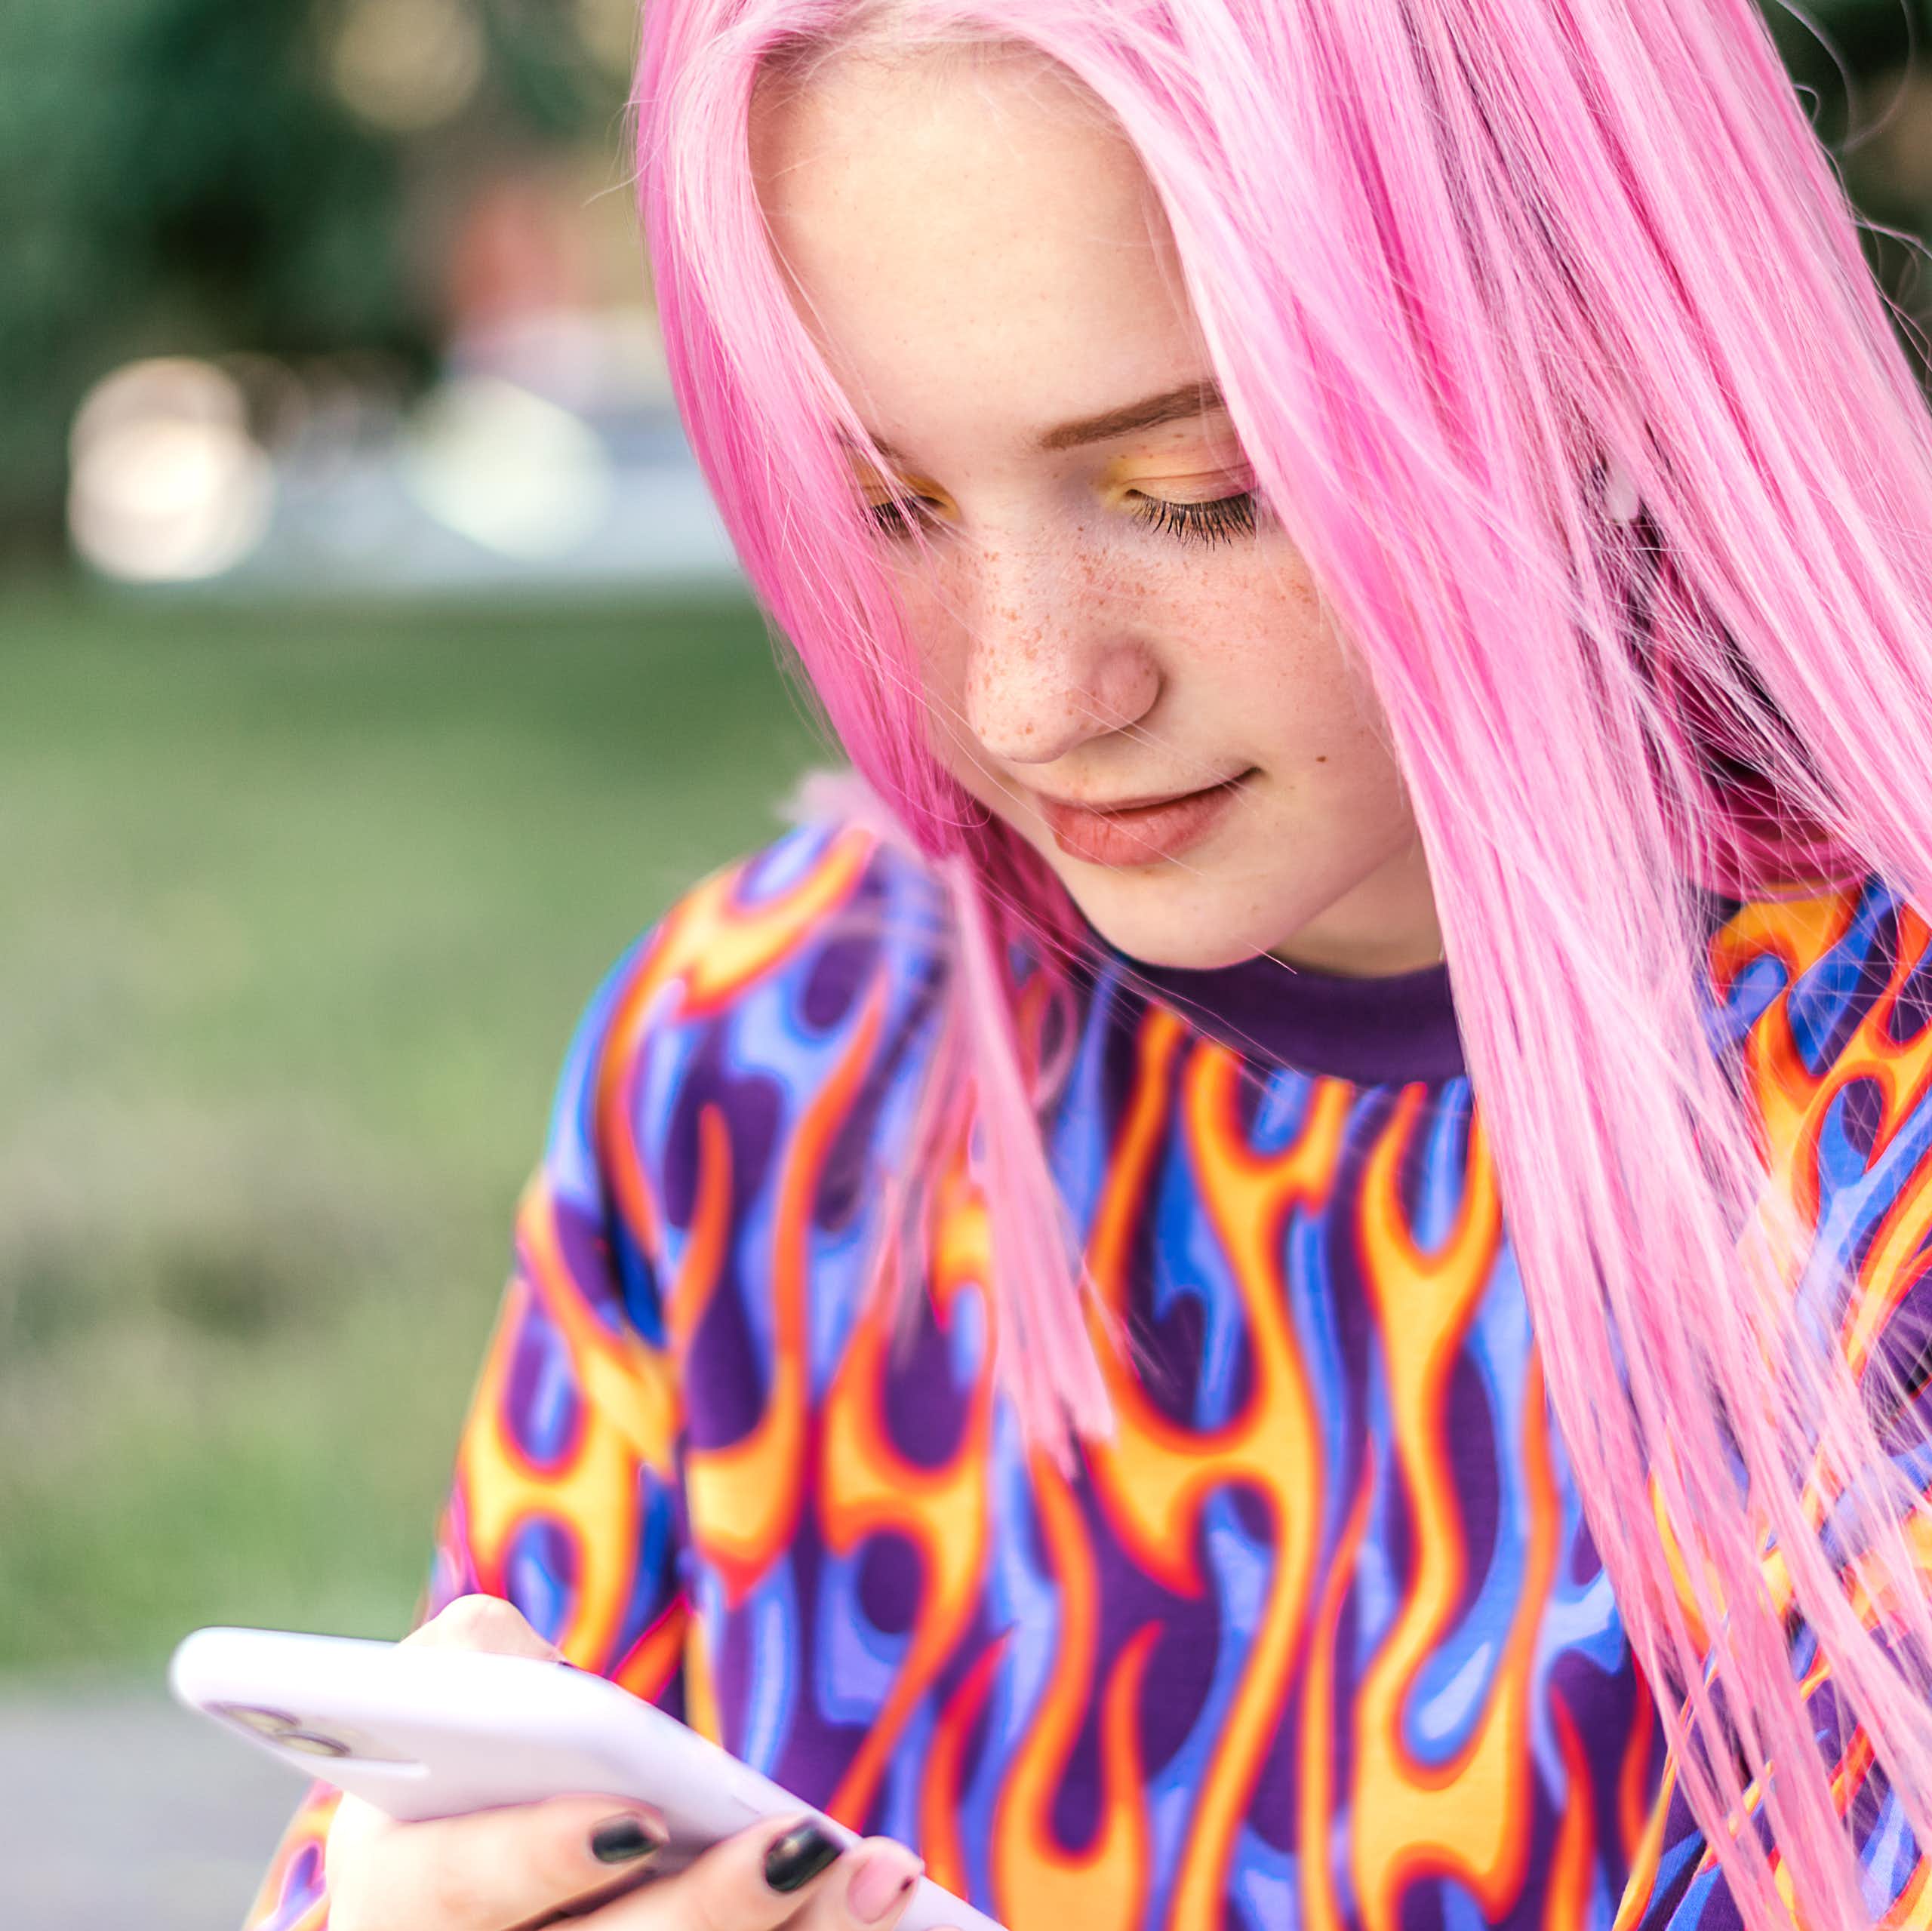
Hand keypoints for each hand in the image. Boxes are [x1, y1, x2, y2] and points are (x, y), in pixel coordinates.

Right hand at [324, 1594, 931, 1930]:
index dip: (541, 1857)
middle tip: (801, 1845)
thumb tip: (547, 1681)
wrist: (511, 1856)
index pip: (458, 1888)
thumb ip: (479, 1663)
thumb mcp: (449, 1693)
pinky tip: (886, 1895)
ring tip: (882, 1873)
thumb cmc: (475, 1755)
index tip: (636, 1819)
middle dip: (710, 1910)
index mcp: (397, 1889)